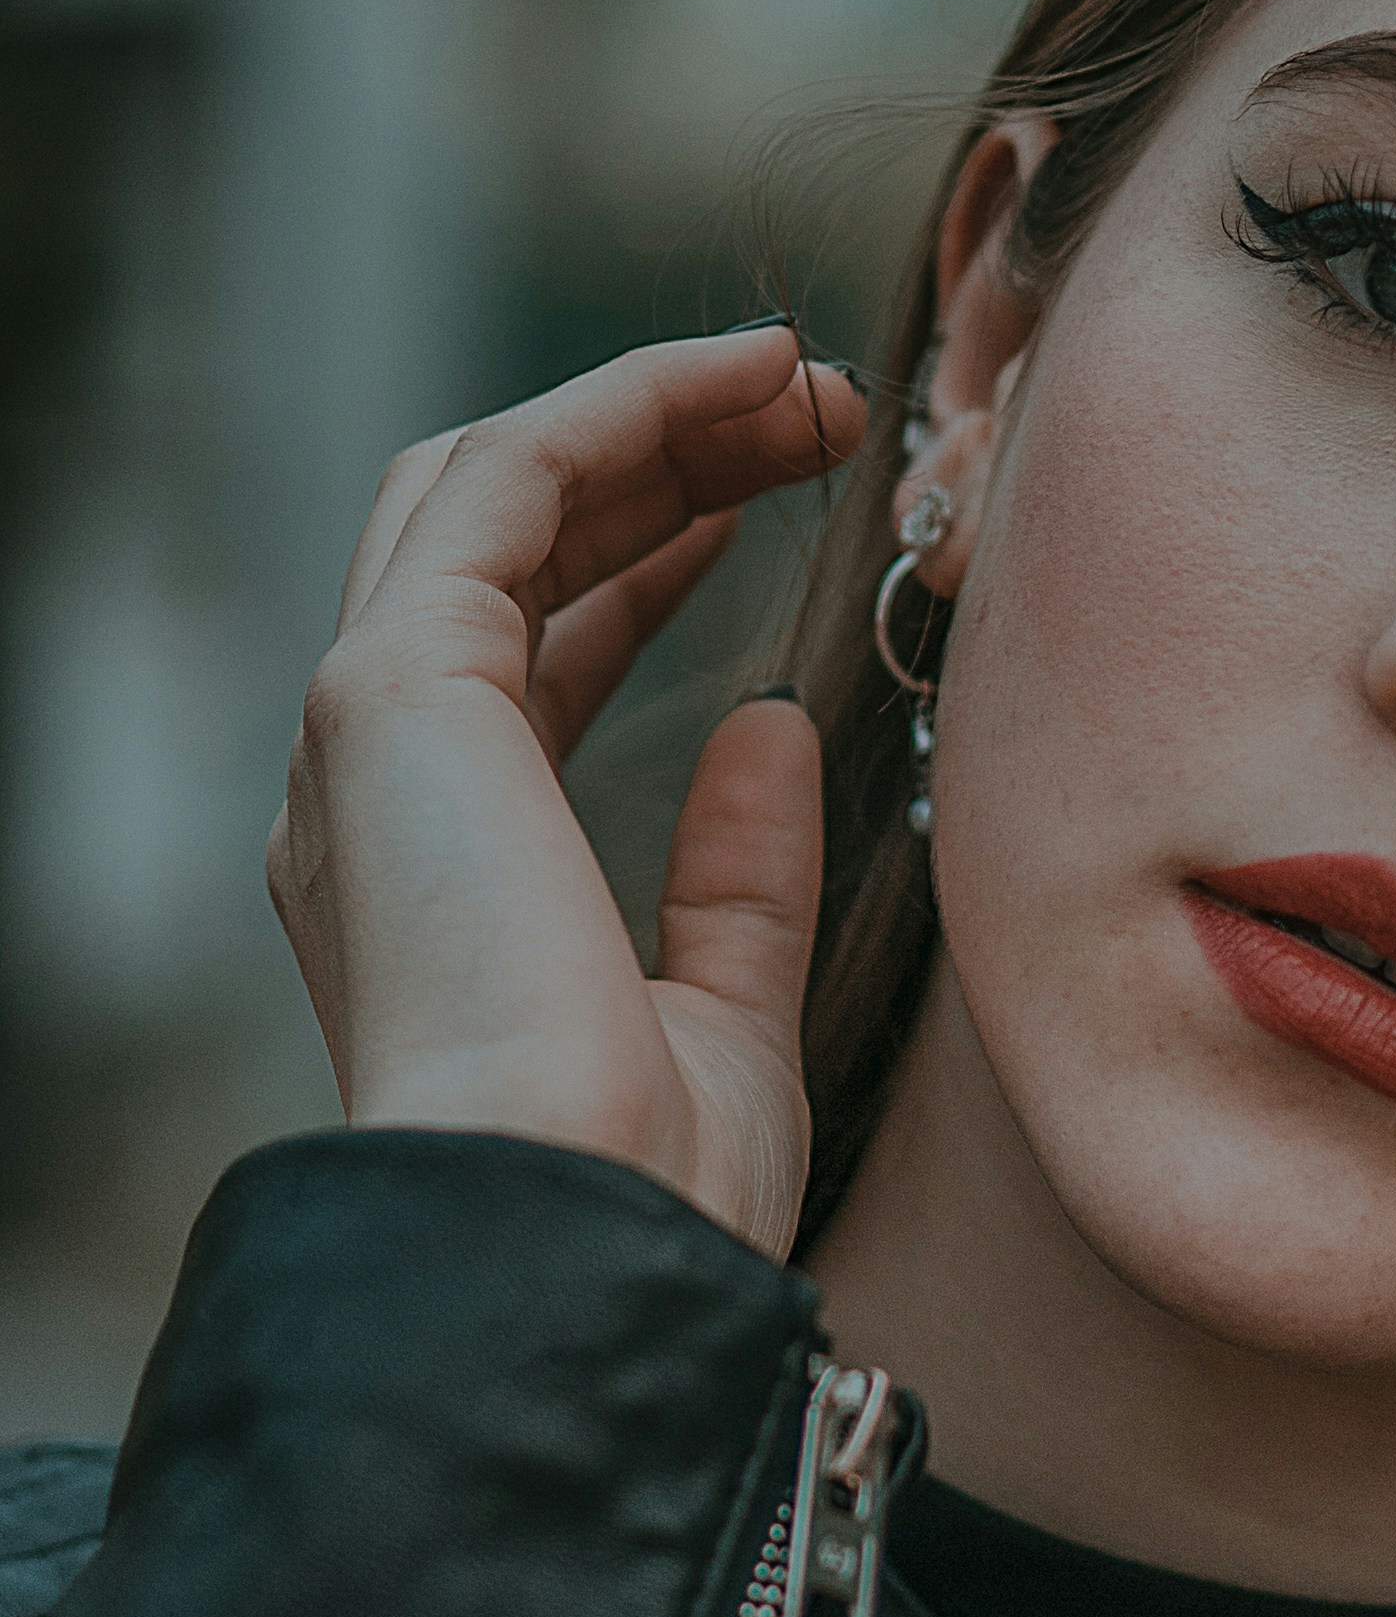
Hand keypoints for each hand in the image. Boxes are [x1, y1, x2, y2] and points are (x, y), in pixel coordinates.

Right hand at [267, 328, 868, 1261]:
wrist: (576, 1237)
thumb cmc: (651, 1186)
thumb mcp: (725, 1012)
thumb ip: (738, 875)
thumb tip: (768, 732)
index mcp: (433, 867)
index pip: (519, 650)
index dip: (642, 555)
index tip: (762, 501)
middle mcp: (374, 785)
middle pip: (499, 541)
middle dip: (651, 457)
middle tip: (807, 413)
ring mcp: (367, 729)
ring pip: (491, 486)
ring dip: (648, 412)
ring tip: (798, 378)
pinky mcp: (392, 687)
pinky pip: (505, 480)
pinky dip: (624, 405)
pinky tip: (742, 381)